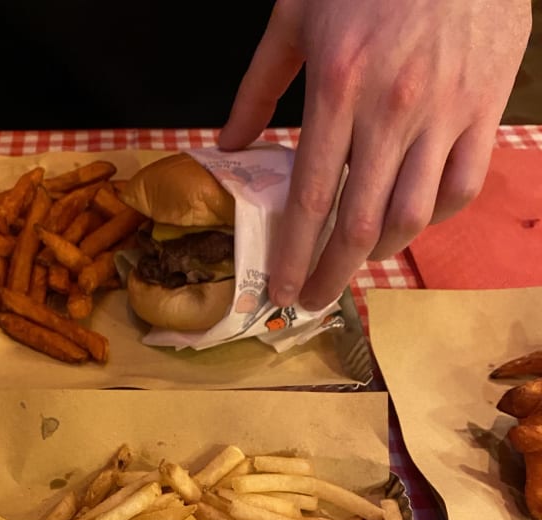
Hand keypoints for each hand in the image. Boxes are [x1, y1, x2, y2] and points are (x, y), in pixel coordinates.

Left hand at [219, 0, 530, 309]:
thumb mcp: (297, 13)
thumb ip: (258, 86)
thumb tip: (229, 145)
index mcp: (338, 89)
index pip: (311, 199)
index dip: (294, 255)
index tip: (282, 289)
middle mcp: (391, 111)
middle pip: (361, 223)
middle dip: (332, 274)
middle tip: (313, 298)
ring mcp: (443, 113)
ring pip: (414, 216)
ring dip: (381, 252)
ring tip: (357, 259)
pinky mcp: (484, 108)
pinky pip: (462, 186)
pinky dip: (435, 216)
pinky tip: (411, 218)